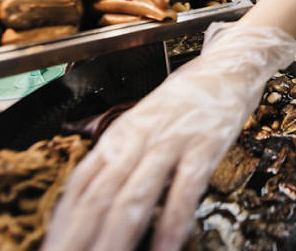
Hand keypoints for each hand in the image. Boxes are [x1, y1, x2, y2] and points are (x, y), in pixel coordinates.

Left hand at [42, 23, 295, 250]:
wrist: (231, 63)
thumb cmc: (190, 97)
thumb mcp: (148, 122)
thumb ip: (126, 157)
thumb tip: (101, 201)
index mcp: (121, 134)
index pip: (81, 186)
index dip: (64, 224)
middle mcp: (139, 137)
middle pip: (100, 197)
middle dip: (81, 239)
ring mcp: (172, 140)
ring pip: (136, 196)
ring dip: (117, 237)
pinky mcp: (205, 143)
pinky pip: (185, 189)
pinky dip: (173, 223)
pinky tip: (165, 248)